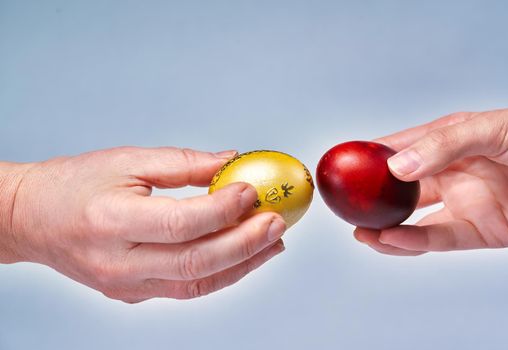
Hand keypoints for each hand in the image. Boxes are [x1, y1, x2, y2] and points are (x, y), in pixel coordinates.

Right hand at [0, 147, 285, 301]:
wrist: (34, 219)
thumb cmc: (75, 185)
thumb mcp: (127, 160)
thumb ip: (183, 164)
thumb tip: (230, 163)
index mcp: (110, 221)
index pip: (180, 223)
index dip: (222, 210)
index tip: (252, 191)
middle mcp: (117, 262)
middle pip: (195, 262)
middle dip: (245, 244)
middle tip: (276, 223)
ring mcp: (125, 285)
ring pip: (196, 283)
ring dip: (242, 264)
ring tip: (272, 243)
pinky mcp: (133, 294)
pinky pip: (186, 287)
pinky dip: (220, 272)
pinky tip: (243, 255)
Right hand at [354, 106, 507, 254]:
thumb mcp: (492, 129)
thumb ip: (445, 145)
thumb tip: (397, 167)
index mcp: (449, 141)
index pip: (401, 148)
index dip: (371, 157)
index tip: (345, 166)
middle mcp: (451, 173)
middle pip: (401, 188)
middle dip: (373, 198)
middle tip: (348, 205)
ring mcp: (464, 203)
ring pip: (416, 220)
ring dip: (386, 229)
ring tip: (361, 232)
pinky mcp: (482, 231)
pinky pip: (442, 239)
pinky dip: (414, 242)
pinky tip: (390, 239)